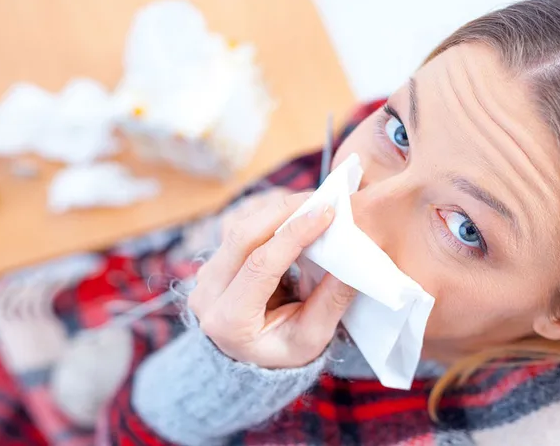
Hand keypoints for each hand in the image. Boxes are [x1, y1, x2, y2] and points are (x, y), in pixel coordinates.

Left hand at [189, 191, 356, 368]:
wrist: (249, 361)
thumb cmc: (283, 351)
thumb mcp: (312, 337)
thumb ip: (330, 300)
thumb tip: (357, 259)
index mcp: (227, 321)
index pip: (259, 265)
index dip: (293, 234)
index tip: (326, 213)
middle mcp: (206, 295)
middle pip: (241, 237)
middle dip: (283, 212)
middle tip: (320, 199)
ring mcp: (203, 277)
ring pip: (238, 229)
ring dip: (276, 212)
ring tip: (311, 204)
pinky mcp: (211, 264)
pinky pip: (239, 234)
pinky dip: (268, 222)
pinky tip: (294, 216)